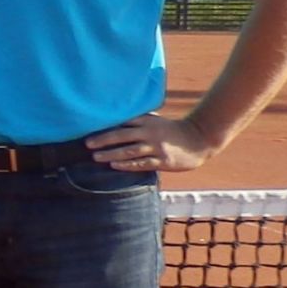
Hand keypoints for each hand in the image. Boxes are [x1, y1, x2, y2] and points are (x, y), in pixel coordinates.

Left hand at [85, 112, 212, 174]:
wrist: (199, 139)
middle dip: (103, 140)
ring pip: (129, 151)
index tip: (88, 128)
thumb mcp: (156, 121)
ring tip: (96, 157)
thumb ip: (138, 121)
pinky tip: (115, 165)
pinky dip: (127, 164)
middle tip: (87, 144)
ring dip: (111, 154)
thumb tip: (114, 122)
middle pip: (122, 135)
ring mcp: (156, 147)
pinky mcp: (163, 160)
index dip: (105, 125)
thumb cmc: (172, 131)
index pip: (123, 121)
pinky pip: (141, 163)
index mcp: (147, 121)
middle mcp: (150, 132)